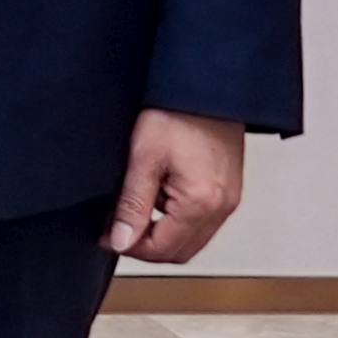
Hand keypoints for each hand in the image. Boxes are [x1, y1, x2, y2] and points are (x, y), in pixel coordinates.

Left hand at [110, 109, 246, 262]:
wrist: (205, 85)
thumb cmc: (177, 112)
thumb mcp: (143, 157)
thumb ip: (132, 205)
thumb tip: (121, 240)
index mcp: (201, 203)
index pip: (162, 250)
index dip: (130, 247)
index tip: (108, 235)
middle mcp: (222, 207)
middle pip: (180, 252)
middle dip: (147, 245)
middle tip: (119, 226)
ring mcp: (229, 199)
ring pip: (192, 239)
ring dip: (163, 232)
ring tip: (139, 203)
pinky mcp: (229, 189)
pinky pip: (203, 220)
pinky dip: (178, 217)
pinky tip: (160, 191)